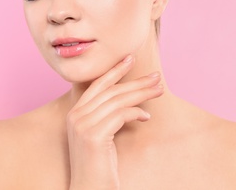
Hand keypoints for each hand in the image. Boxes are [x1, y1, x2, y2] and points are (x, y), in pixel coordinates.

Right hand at [67, 55, 163, 189]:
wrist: (90, 188)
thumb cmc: (99, 163)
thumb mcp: (101, 134)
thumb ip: (107, 115)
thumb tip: (131, 99)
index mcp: (76, 113)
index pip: (97, 85)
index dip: (114, 70)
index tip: (130, 58)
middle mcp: (76, 116)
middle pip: (111, 91)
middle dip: (135, 81)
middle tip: (156, 76)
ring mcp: (82, 125)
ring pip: (117, 100)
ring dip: (141, 94)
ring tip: (159, 90)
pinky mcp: (93, 135)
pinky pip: (120, 115)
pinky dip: (136, 113)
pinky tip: (146, 117)